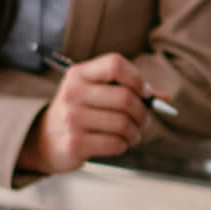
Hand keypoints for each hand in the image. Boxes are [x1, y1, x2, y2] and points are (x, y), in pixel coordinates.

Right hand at [19, 55, 147, 173]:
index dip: (137, 79)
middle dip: (143, 112)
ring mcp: (71, 118)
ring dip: (135, 132)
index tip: (145, 93)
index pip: (115, 64)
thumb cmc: (80, 113)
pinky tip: (118, 143)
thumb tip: (165, 99)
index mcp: (79, 74)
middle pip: (125, 97)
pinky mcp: (74, 143)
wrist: (44, 140)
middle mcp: (72, 93)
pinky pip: (115, 143)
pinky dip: (124, 145)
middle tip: (144, 121)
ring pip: (123, 123)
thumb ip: (129, 91)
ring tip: (132, 134)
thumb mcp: (96, 94)